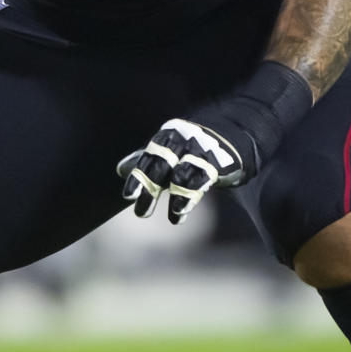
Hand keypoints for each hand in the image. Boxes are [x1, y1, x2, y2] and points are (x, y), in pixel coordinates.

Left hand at [118, 118, 246, 224]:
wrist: (229, 136)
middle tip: (141, 213)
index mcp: (166, 136)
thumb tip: (121, 170)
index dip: (137, 177)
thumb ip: (146, 158)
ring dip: (175, 197)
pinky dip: (191, 196)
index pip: (148, 157)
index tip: (128, 196)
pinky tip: (182, 210)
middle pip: (162, 165)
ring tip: (171, 215)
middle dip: (151, 189)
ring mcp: (200, 150)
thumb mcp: (168, 149)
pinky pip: (202, 180)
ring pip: (182, 175)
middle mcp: (182, 141)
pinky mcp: (217, 162)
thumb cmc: (191, 147)